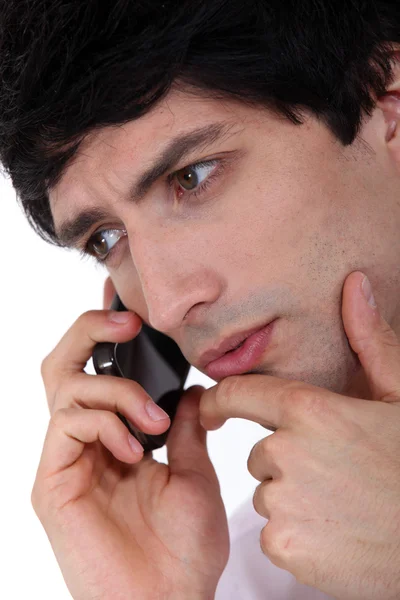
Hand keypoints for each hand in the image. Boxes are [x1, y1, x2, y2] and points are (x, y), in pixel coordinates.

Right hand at [31, 277, 228, 599]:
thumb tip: (191, 389)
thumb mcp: (195, 473)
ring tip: (154, 423)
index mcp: (114, 438)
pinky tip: (136, 451)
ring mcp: (64, 461)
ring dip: (116, 390)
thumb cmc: (183, 551)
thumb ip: (186, 428)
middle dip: (91, 331)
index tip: (128, 308)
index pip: (97, 371)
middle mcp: (83, 444)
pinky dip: (105, 423)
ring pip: (66, 386)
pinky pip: (68, 424)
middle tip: (127, 324)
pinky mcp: (51, 482)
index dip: (103, 334)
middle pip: (63, 364)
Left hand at [199, 271, 399, 599]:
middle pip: (260, 454)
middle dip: (286, 462)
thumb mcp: (399, 397)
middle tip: (337, 474)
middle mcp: (287, 453)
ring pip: (267, 494)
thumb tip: (356, 287)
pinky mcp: (285, 546)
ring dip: (293, 499)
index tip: (211, 409)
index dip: (218, 401)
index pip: (239, 395)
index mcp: (310, 411)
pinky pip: (275, 534)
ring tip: (342, 505)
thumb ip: (370, 341)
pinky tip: (338, 534)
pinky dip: (298, 537)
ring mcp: (283, 501)